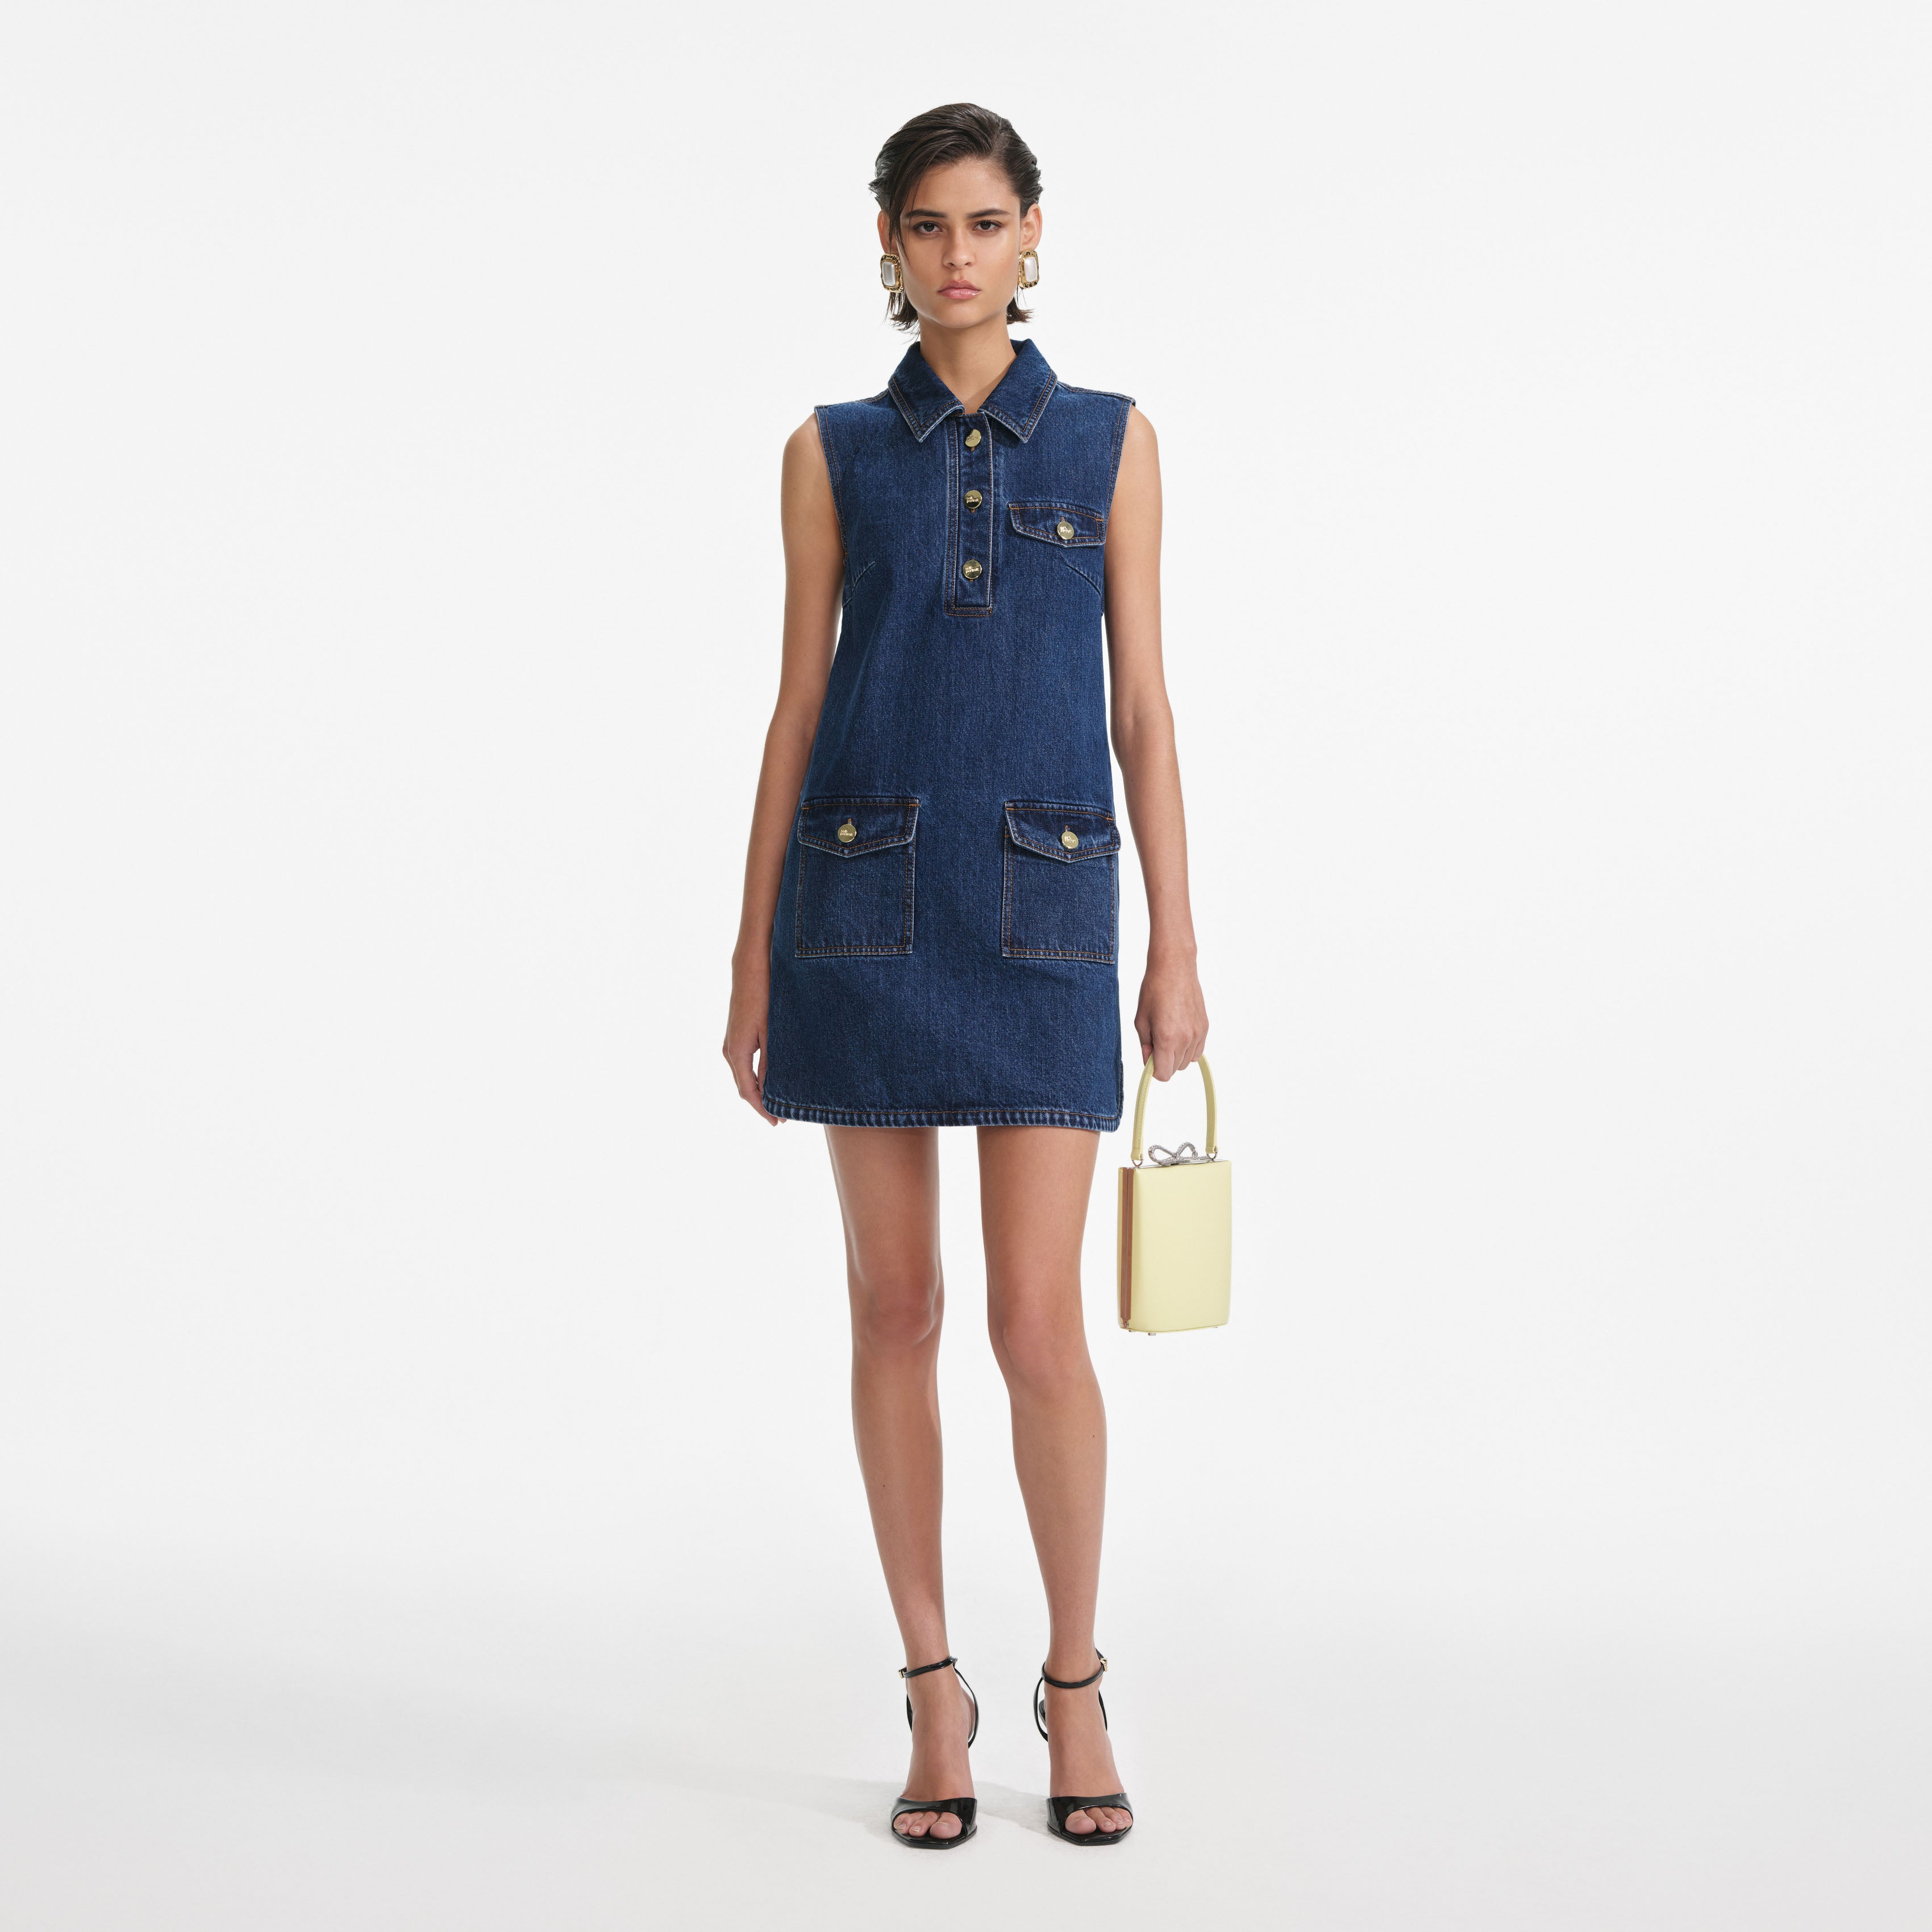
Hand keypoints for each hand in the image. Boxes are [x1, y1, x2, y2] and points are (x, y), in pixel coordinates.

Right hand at [723, 958, 780, 1123]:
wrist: (750, 969)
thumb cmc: (764, 997)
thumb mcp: (771, 1033)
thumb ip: (771, 1063)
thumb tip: (771, 1091)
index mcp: (737, 1053)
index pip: (748, 1092)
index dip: (762, 1109)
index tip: (777, 1122)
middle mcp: (729, 1051)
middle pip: (743, 1087)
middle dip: (760, 1104)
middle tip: (781, 1117)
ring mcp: (730, 1043)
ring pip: (742, 1076)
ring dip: (758, 1091)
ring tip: (778, 1102)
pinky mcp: (735, 1036)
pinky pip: (743, 1065)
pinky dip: (754, 1077)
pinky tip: (768, 1079)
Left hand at [1133, 952, 1207, 1079]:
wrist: (1175, 968)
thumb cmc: (1154, 990)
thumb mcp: (1141, 1020)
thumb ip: (1145, 1045)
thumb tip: (1148, 1061)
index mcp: (1167, 1038)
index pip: (1163, 1074)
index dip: (1154, 1070)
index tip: (1149, 1058)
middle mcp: (1186, 1039)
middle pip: (1175, 1069)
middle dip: (1164, 1061)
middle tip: (1156, 1041)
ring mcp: (1198, 1034)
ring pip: (1186, 1062)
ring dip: (1176, 1055)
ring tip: (1168, 1033)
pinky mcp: (1205, 1028)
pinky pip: (1197, 1051)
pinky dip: (1188, 1049)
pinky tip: (1180, 1033)